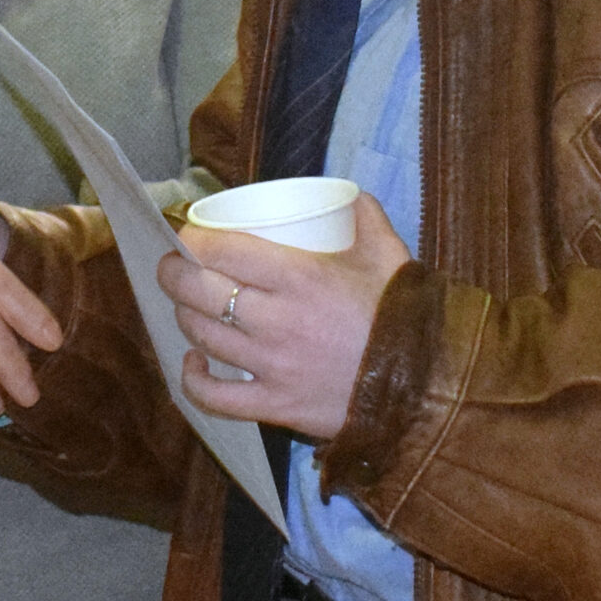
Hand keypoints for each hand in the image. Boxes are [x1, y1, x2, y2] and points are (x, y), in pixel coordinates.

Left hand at [160, 194, 411, 439]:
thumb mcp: (390, 254)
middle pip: (197, 291)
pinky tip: (193, 361)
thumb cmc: (405, 318)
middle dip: (173, 274)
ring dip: (185, 315)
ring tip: (189, 304)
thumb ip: (365, 217)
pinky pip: (214, 396)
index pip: (220, 250)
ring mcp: (272, 366)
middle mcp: (277, 321)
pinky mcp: (275, 405)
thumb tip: (347, 196)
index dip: (192, 240)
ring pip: (201, 335)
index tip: (188, 236)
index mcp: (301, 277)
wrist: (427, 387)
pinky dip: (193, 379)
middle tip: (173, 266)